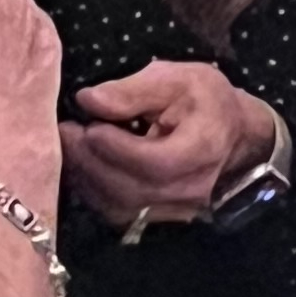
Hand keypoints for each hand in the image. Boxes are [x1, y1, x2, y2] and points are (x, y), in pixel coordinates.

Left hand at [60, 60, 277, 231]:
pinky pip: (118, 212)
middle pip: (130, 189)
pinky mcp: (158, 217)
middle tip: (65, 131)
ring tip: (69, 145)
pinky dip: (93, 190)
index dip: (115, 148)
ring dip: (86, 178)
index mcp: (202, 149)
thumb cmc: (204, 100)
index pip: (154, 162)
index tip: (88, 124)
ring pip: (119, 206)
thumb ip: (132, 90)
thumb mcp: (176, 78)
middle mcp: (191, 189)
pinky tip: (82, 164)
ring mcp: (175, 210)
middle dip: (90, 161)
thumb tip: (88, 100)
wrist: (230, 134)